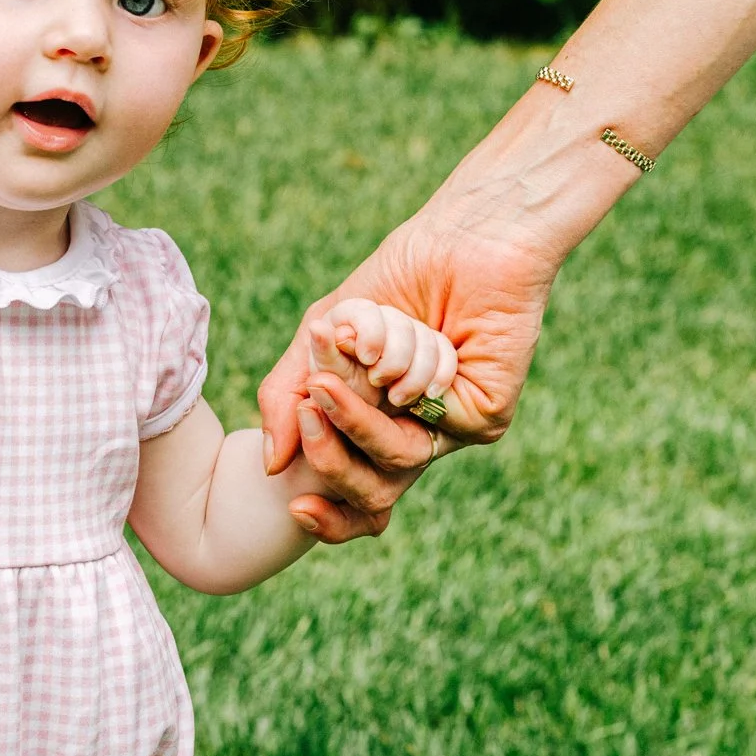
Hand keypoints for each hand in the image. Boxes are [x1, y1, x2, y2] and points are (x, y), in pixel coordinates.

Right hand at [259, 185, 566, 541]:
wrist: (462, 237)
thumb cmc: (398, 277)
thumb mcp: (321, 335)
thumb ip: (286, 396)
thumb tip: (271, 467)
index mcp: (379, 423)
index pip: (354, 496)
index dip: (328, 517)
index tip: (293, 509)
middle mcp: (417, 434)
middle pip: (372, 496)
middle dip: (331, 459)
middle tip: (314, 405)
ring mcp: (452, 430)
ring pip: (392, 464)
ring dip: (362, 409)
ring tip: (360, 358)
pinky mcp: (484, 418)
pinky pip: (424, 434)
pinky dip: (401, 388)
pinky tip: (404, 348)